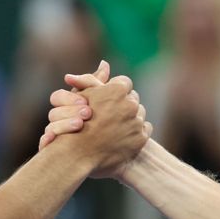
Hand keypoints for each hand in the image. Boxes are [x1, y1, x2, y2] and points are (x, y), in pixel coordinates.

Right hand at [38, 60, 109, 149]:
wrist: (98, 156)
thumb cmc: (99, 125)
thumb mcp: (100, 103)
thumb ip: (99, 86)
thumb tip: (105, 63)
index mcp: (65, 108)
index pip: (58, 97)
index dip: (69, 98)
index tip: (86, 101)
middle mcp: (56, 121)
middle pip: (54, 112)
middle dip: (70, 111)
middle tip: (87, 113)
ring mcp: (53, 136)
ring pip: (49, 127)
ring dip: (63, 125)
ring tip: (80, 125)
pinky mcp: (50, 150)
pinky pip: (42, 144)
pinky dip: (46, 141)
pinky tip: (54, 141)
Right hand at [40, 61, 150, 177]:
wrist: (77, 155)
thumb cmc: (75, 123)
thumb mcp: (81, 97)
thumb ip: (94, 78)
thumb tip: (105, 63)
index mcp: (117, 90)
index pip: (124, 83)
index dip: (114, 92)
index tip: (106, 102)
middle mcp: (130, 104)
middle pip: (132, 98)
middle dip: (123, 105)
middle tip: (109, 116)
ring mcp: (136, 122)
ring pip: (139, 114)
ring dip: (130, 119)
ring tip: (113, 128)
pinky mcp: (141, 139)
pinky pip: (144, 129)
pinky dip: (135, 132)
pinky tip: (121, 137)